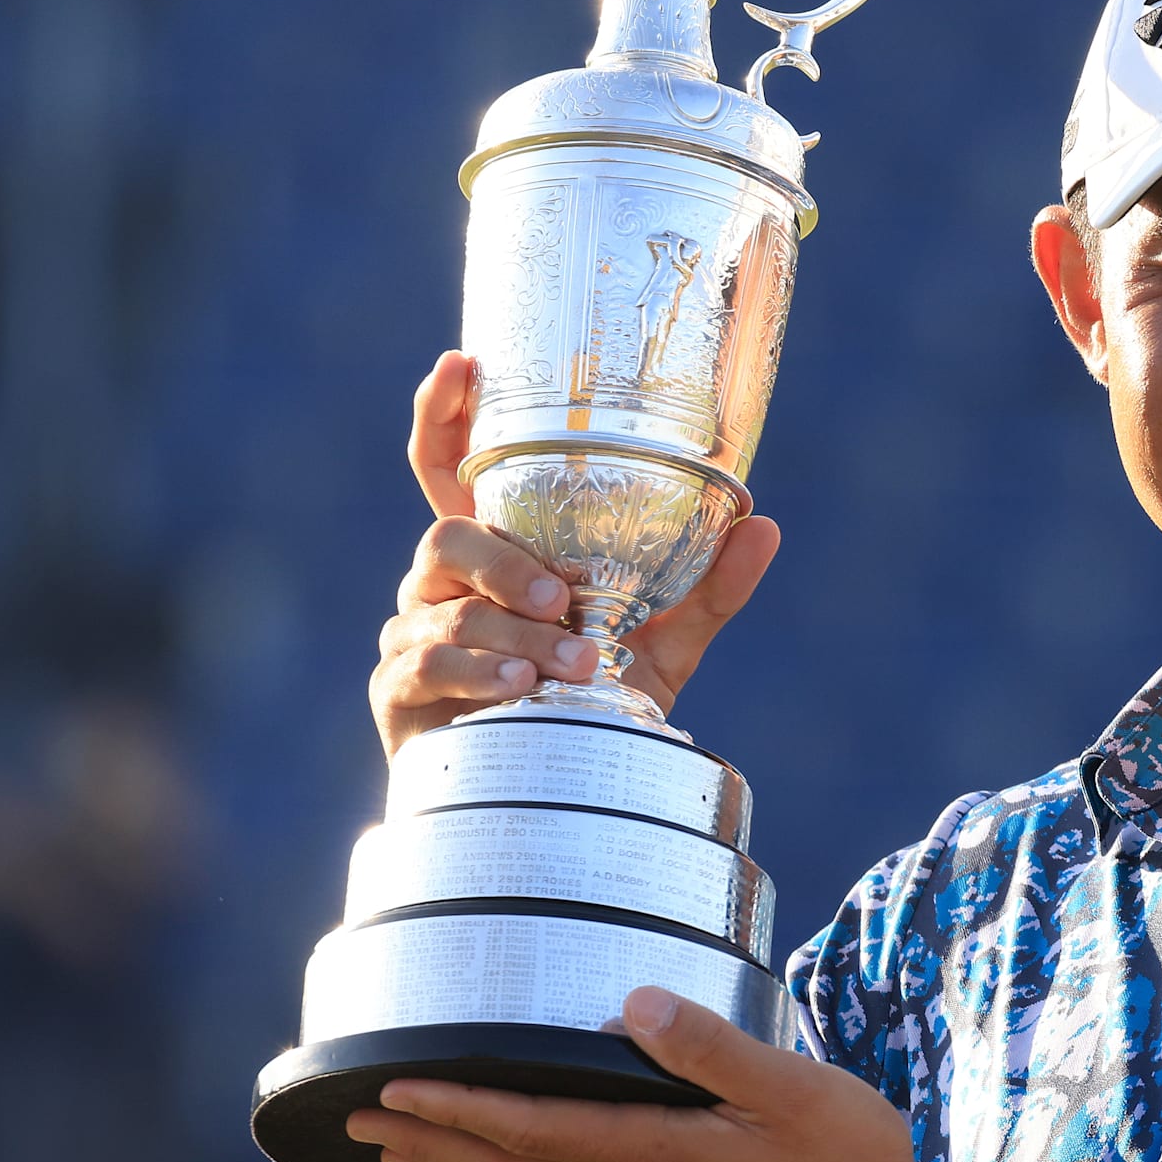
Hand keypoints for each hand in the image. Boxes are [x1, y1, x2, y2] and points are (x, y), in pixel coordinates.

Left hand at [345, 986, 959, 1161]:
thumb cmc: (848, 1161)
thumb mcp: (794, 1087)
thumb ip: (709, 1046)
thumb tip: (631, 1004)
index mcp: (659, 1152)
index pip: (535, 1130)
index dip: (458, 1109)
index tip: (393, 1089)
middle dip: (427, 1144)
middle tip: (354, 1122)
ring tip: (393, 1153)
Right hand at [371, 352, 781, 756]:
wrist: (553, 797)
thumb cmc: (589, 706)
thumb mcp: (660, 644)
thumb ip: (705, 589)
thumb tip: (764, 524)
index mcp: (494, 554)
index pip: (448, 468)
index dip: (444, 414)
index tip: (459, 363)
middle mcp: (443, 583)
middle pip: (448, 537)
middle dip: (506, 564)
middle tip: (561, 598)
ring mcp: (413, 634)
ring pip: (449, 612)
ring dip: (516, 637)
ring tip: (571, 665)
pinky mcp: (398, 691)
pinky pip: (428, 668)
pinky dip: (480, 676)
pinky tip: (520, 690)